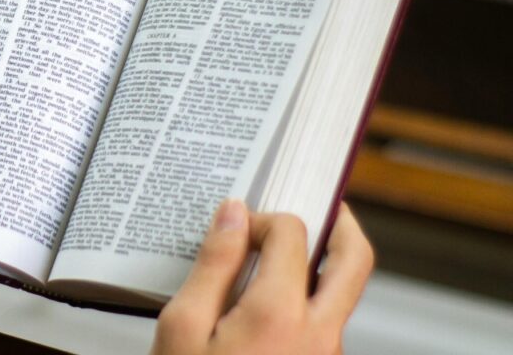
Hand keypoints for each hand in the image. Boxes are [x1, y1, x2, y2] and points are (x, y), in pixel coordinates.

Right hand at [151, 200, 373, 354]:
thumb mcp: (182, 329)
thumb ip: (212, 265)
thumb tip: (234, 215)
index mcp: (280, 313)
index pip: (292, 233)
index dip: (263, 218)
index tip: (234, 227)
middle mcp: (319, 334)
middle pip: (355, 260)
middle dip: (341, 222)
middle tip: (318, 204)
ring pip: (342, 296)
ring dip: (321, 266)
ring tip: (278, 256)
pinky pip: (324, 325)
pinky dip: (305, 300)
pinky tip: (263, 305)